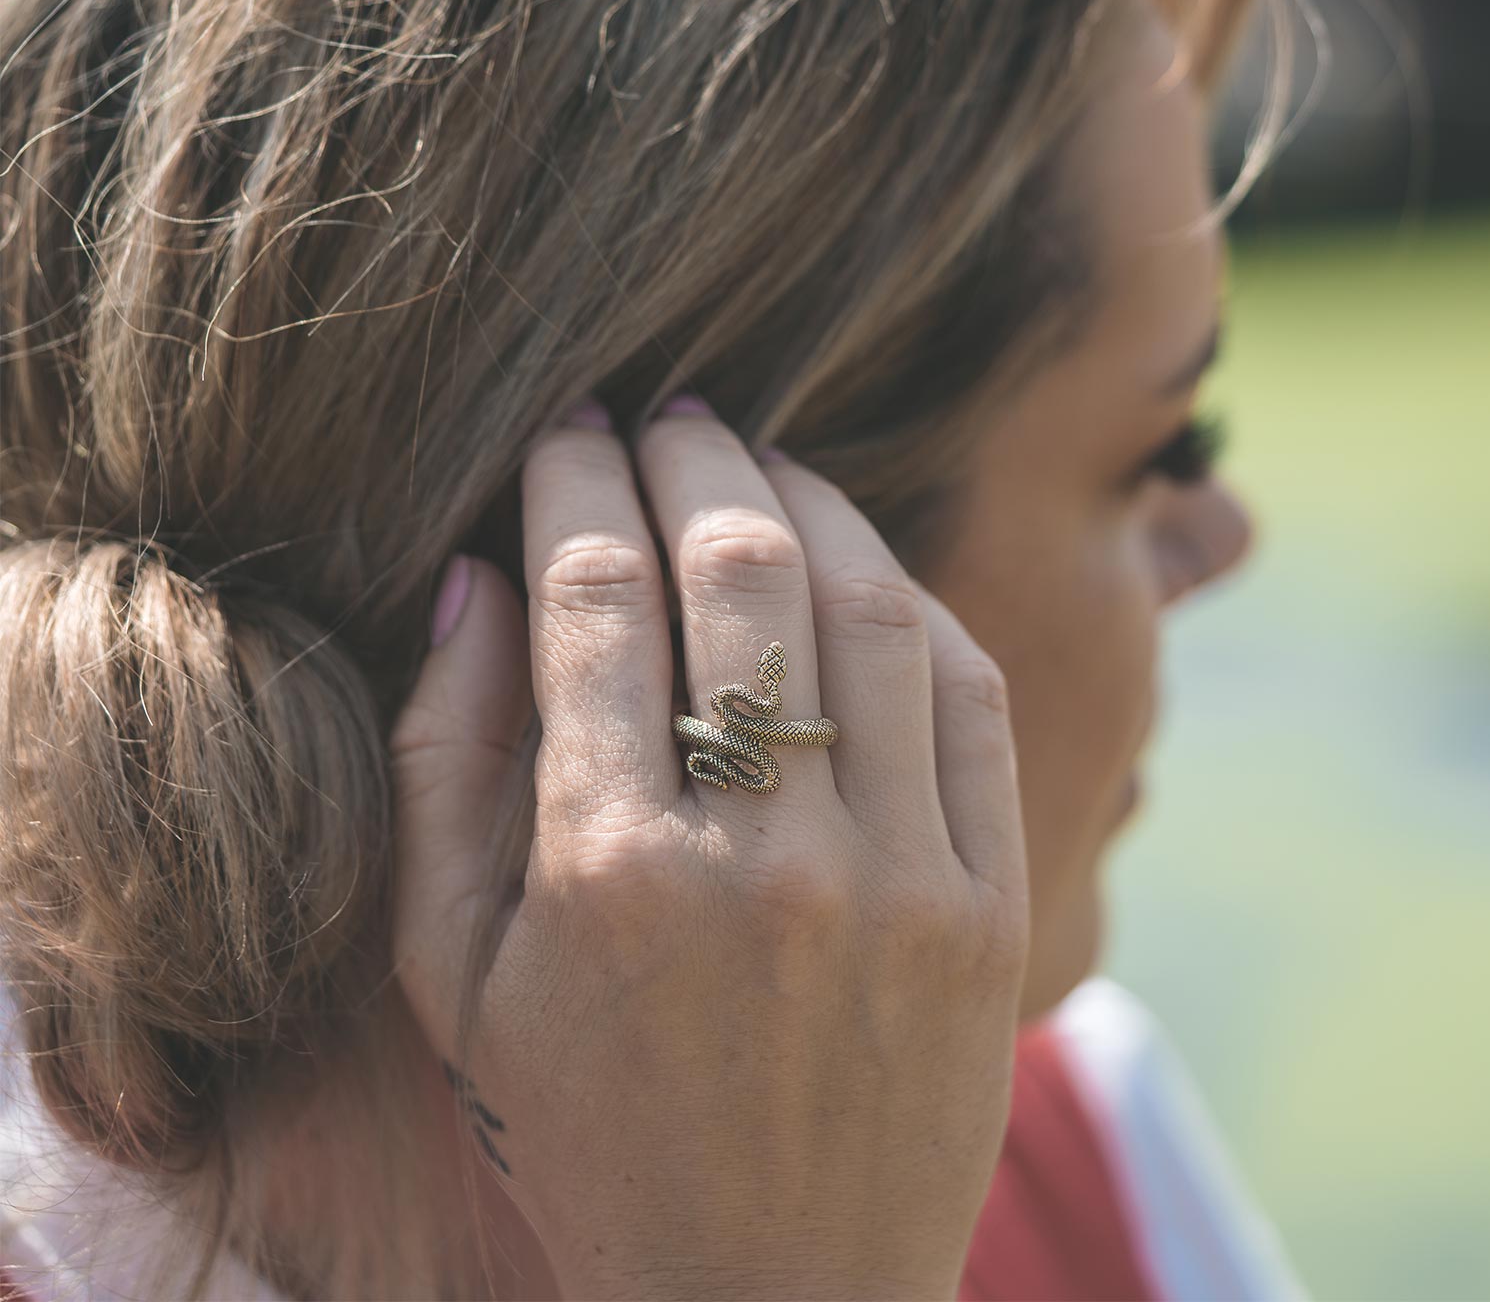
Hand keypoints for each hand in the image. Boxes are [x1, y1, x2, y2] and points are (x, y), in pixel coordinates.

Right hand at [388, 398, 1029, 1300]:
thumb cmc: (586, 1131)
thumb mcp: (453, 978)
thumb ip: (443, 766)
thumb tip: (476, 577)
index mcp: (608, 871)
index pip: (596, 593)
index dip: (575, 478)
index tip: (568, 428)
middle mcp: (765, 858)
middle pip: (740, 564)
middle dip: (693, 453)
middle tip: (666, 411)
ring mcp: (901, 879)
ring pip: (869, 601)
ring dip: (808, 499)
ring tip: (759, 465)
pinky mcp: (993, 906)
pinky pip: (969, 694)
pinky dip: (912, 601)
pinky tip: (860, 570)